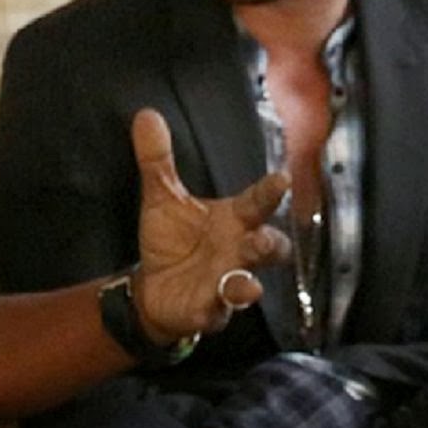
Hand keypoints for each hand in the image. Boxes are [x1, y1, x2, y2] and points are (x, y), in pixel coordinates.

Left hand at [130, 108, 290, 344]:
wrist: (156, 288)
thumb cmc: (173, 240)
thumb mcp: (161, 198)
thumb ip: (157, 160)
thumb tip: (145, 115)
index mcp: (235, 220)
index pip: (258, 202)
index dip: (271, 191)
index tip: (282, 179)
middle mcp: (239, 251)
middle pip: (269, 247)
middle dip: (269, 244)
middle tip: (263, 238)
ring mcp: (227, 283)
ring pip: (247, 285)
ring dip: (247, 284)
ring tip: (248, 286)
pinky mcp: (209, 310)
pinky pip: (216, 313)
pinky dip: (215, 310)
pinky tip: (211, 307)